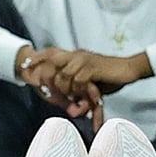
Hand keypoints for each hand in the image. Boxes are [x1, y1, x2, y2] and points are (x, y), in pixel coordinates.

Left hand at [20, 47, 141, 121]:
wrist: (129, 70)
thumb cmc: (110, 75)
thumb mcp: (89, 81)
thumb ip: (77, 88)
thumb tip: (70, 105)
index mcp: (74, 55)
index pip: (51, 52)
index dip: (38, 58)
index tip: (26, 65)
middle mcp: (77, 55)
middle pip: (52, 61)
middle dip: (46, 76)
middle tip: (46, 90)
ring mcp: (84, 60)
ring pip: (64, 75)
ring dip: (65, 89)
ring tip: (72, 98)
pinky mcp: (92, 68)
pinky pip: (77, 80)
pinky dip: (77, 90)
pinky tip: (83, 95)